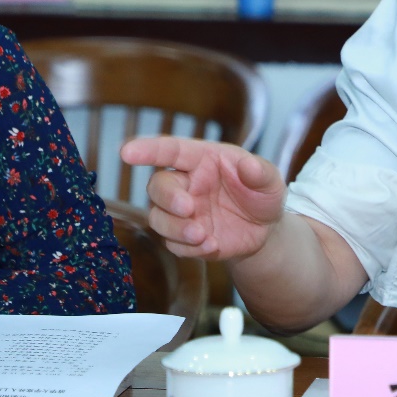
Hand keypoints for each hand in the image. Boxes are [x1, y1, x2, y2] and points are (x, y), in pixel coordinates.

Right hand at [120, 136, 285, 261]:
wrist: (265, 231)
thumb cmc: (262, 195)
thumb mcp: (270, 181)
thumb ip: (260, 172)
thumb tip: (248, 165)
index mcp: (203, 160)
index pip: (171, 150)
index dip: (148, 149)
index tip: (126, 152)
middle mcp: (186, 184)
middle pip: (157, 185)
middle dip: (167, 197)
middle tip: (188, 208)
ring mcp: (182, 212)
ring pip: (158, 217)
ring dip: (175, 227)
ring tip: (202, 234)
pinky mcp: (183, 238)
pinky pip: (172, 243)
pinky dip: (187, 247)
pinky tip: (211, 245)